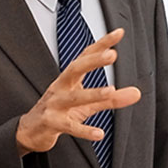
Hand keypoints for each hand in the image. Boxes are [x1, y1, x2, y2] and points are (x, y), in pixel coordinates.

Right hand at [16, 28, 141, 155]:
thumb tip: (137, 93)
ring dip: (92, 93)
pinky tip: (99, 134)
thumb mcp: (87, 104)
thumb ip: (112, 99)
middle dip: (93, 61)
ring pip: (73, 98)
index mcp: (69, 79)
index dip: (101, 44)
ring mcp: (54, 105)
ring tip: (110, 91)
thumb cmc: (59, 112)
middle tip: (112, 55)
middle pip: (75, 69)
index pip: (85, 57)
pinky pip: (69, 126)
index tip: (119, 33)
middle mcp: (60, 87)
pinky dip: (84, 130)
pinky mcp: (51, 123)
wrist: (30, 131)